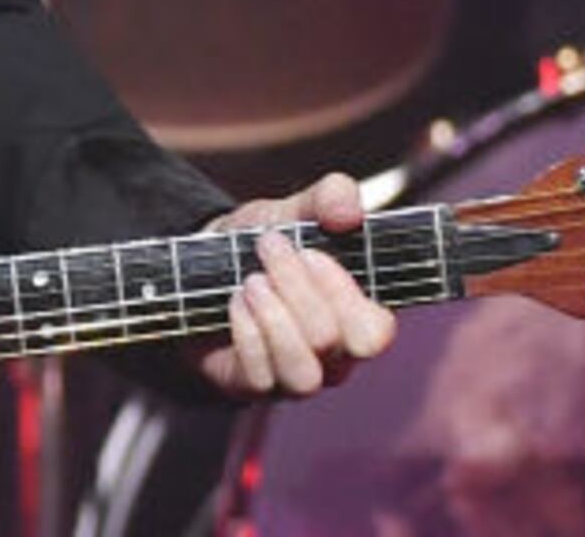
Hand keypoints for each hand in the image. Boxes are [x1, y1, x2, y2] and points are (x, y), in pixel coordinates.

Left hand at [192, 172, 395, 400]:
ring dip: (271, 315)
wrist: (208, 270)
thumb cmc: (267, 243)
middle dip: (295, 288)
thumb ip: (330, 198)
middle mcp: (336, 355)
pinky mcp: (259, 387)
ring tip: (252, 280)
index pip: (376, 331)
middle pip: (329, 341)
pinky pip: (261, 376)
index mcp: (360, 315)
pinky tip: (236, 301)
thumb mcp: (296, 210)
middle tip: (269, 248)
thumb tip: (348, 211)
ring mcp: (298, 377)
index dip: (342, 292)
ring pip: (302, 371)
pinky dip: (246, 330)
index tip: (309, 252)